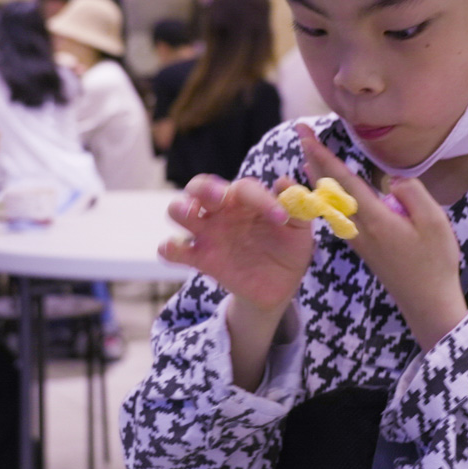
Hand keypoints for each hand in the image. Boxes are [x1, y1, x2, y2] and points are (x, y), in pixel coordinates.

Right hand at [161, 175, 315, 313]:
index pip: (244, 188)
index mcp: (246, 200)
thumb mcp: (299, 231)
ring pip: (178, 210)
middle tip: (219, 198)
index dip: (260, 198)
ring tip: (192, 213)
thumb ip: (295, 208)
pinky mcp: (199, 258)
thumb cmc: (289, 250)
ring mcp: (208, 234)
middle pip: (199, 187)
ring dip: (179, 208)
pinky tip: (177, 250)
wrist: (281, 286)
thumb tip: (285, 182)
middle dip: (203, 188)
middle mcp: (222, 212)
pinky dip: (168, 247)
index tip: (281, 218)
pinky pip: (172, 249)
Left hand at [297, 126, 466, 351]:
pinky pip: (336, 214)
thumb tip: (391, 179)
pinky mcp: (362, 246)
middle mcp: (358, 228)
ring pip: (329, 202)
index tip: (305, 136)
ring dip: (316, 176)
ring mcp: (358, 238)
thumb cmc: (435, 262)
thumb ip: (413, 193)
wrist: (426, 302)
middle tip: (299, 134)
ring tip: (305, 156)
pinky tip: (324, 190)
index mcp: (374, 218)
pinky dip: (325, 195)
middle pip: (328, 188)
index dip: (323, 155)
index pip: (342, 180)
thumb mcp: (435, 222)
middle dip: (313, 158)